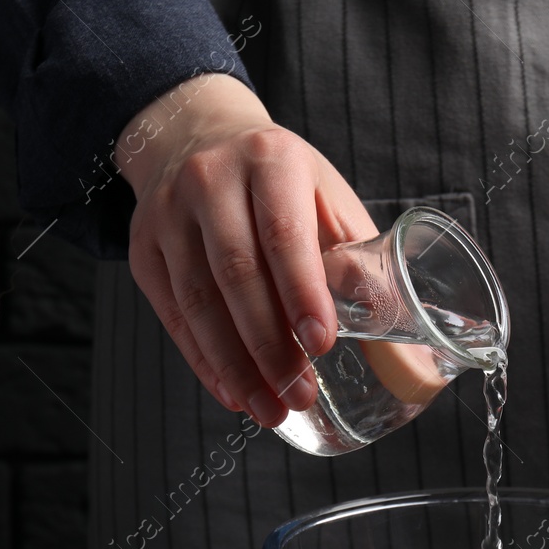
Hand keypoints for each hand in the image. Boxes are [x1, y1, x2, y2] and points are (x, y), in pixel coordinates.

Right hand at [118, 73, 376, 426]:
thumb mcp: (329, 201)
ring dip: (236, 366)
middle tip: (299, 396)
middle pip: (236, 273)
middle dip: (270, 346)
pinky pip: (173, 313)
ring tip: (269, 410)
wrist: (198, 138)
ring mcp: (168, 213)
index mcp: (271, 160)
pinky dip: (203, 360)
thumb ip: (362, 265)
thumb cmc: (282, 183)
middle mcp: (210, 179)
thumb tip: (406, 347)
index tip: (323, 344)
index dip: (301, 291)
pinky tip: (233, 393)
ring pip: (198, 300)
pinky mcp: (142, 246)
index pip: (283, 232)